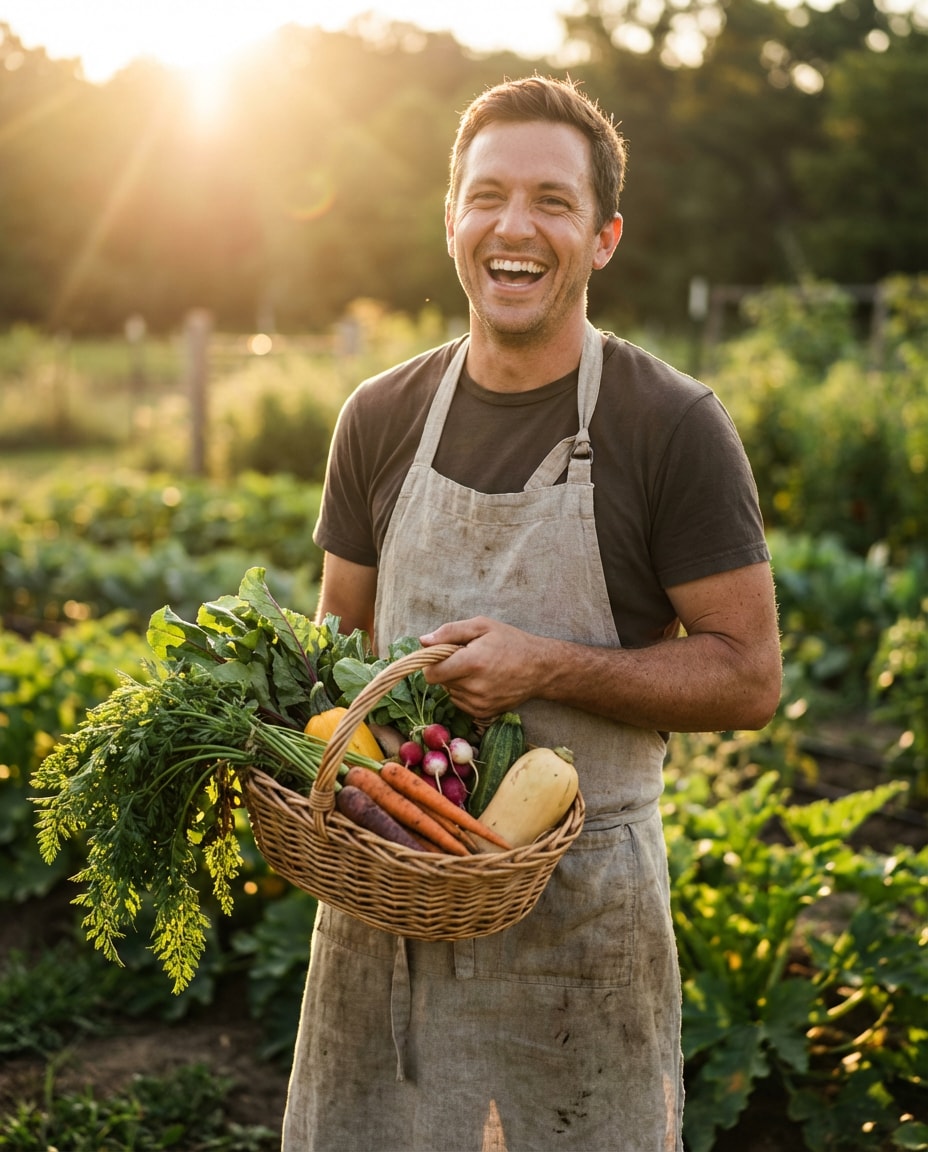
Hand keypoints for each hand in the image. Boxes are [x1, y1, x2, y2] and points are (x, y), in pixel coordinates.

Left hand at [419, 617, 552, 719]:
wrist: (540, 668)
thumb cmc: (510, 642)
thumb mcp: (481, 626)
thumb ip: (449, 632)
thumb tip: (423, 641)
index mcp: (471, 662)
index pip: (431, 674)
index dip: (431, 663)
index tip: (441, 654)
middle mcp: (474, 687)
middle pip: (440, 682)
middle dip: (446, 668)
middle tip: (465, 657)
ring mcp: (479, 703)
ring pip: (449, 692)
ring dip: (456, 680)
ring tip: (477, 669)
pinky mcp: (483, 713)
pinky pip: (460, 702)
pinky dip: (465, 691)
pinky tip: (482, 681)